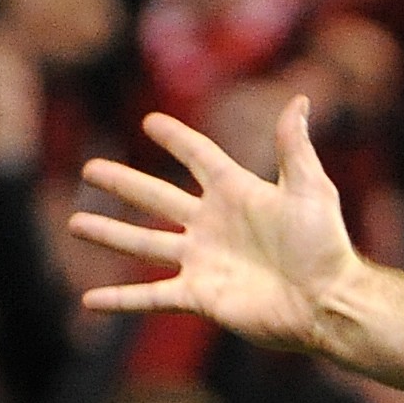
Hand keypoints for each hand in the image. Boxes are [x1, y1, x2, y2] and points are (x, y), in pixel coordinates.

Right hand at [70, 99, 361, 354]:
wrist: (328, 302)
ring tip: (74, 224)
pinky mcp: (201, 296)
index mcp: (237, 193)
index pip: (199, 157)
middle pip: (157, 197)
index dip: (177, 138)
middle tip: (90, 168)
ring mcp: (203, 261)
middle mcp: (213, 225)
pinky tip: (89, 301)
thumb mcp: (310, 189)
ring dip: (109, 234)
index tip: (151, 122)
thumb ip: (294, 147)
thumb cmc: (325, 246)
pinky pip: (151, 297)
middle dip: (123, 183)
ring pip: (143, 244)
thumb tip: (299, 100)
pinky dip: (121, 300)